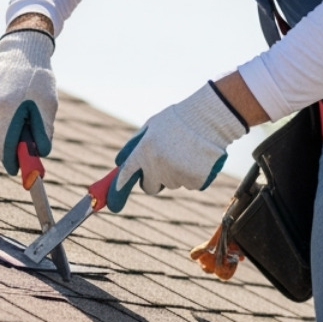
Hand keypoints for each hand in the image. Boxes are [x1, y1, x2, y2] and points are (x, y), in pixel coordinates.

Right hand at [0, 30, 56, 174]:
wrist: (23, 49)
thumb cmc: (39, 78)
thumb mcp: (48, 104)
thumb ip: (44, 130)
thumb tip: (42, 153)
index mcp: (8, 110)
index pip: (6, 145)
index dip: (11, 160)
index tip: (15, 170)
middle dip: (12, 142)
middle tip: (25, 146)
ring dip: (9, 123)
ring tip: (23, 106)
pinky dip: (3, 110)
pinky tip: (13, 96)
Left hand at [107, 82, 246, 208]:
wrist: (209, 118)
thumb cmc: (178, 120)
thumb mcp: (152, 126)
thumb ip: (135, 146)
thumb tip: (121, 163)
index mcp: (143, 151)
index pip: (126, 176)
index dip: (118, 190)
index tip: (113, 203)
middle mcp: (157, 166)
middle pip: (150, 187)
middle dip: (154, 180)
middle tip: (165, 164)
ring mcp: (176, 175)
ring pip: (172, 184)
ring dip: (176, 173)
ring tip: (186, 152)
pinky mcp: (194, 181)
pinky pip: (189, 184)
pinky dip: (193, 175)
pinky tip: (197, 158)